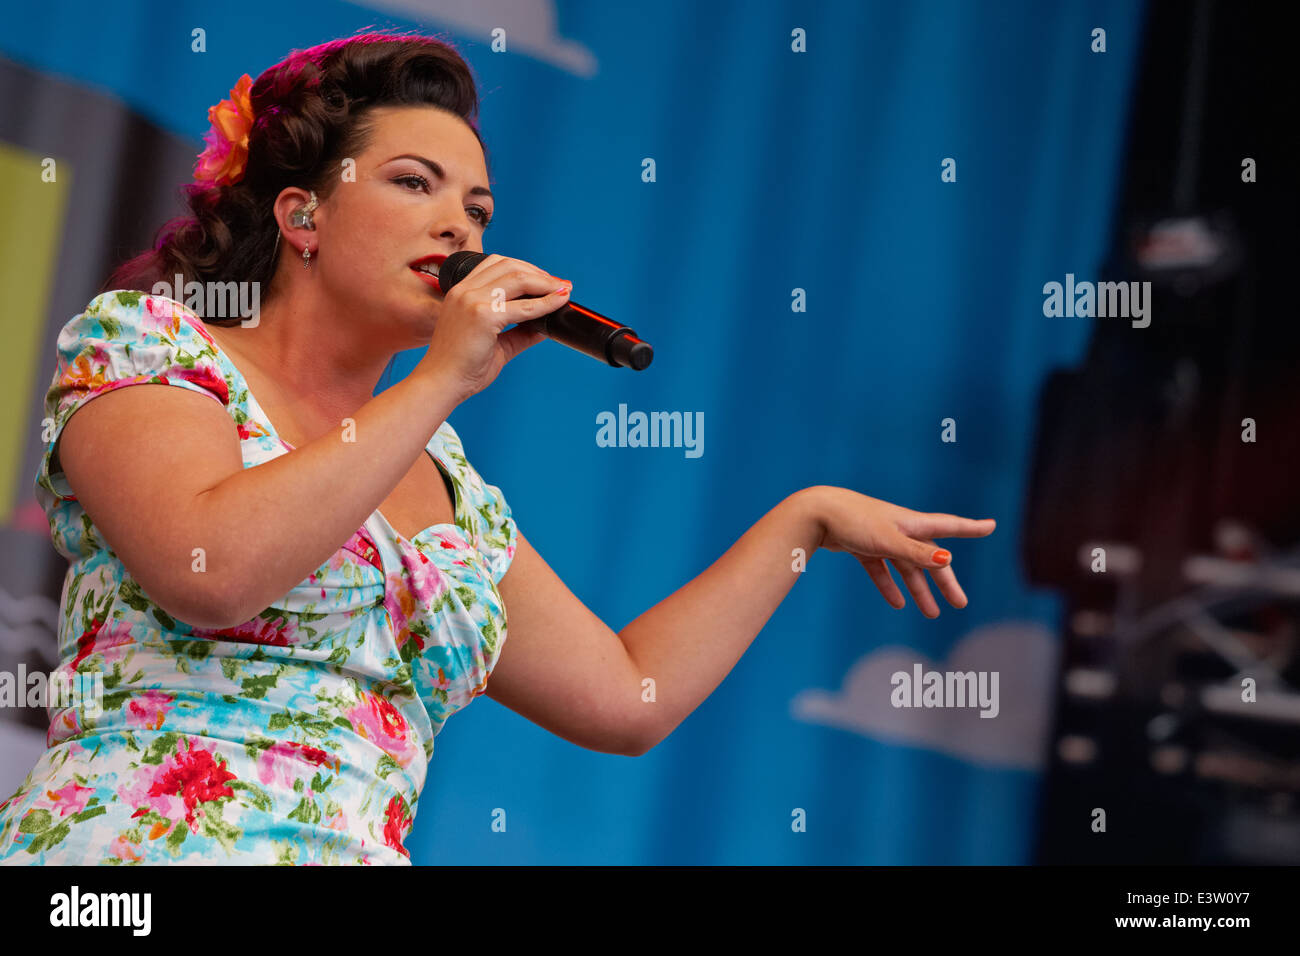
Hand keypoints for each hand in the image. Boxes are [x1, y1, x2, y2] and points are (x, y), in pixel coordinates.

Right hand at [414, 254, 571, 400]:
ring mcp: (472, 301)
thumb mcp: (495, 343)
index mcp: (461, 292)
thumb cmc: (462, 368)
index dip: (525, 268)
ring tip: (563, 291)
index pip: (496, 264)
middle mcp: (464, 291)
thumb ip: (519, 332)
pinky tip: (559, 302)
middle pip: (509, 265)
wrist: (440, 384)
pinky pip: (524, 306)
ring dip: (546, 282)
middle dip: (539, 273)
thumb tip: (546, 325)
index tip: (546, 281)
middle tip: (560, 285)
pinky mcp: (483, 316)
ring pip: (518, 278)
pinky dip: (546, 303)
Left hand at [809, 486, 995, 617]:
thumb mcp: (887, 539)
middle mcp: (899, 529)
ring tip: (931, 614)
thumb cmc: (852, 521)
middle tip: (960, 603)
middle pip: (929, 557)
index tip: (991, 526)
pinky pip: (880, 569)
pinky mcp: (861, 545)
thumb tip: (947, 559)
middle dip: (945, 580)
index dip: (970, 528)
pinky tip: (895, 603)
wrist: (814, 513)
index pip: (948, 527)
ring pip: (906, 567)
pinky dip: (888, 585)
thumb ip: (916, 552)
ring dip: (918, 589)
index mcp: (911, 524)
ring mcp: (880, 538)